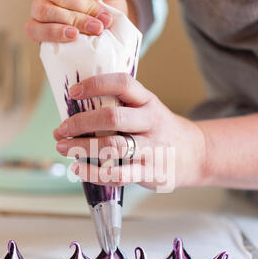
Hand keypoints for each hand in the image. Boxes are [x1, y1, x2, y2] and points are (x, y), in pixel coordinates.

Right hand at [25, 0, 126, 42]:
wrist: (105, 29)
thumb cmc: (103, 5)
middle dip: (85, 8)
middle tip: (104, 18)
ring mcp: (38, 7)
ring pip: (47, 11)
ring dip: (75, 21)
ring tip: (95, 29)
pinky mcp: (35, 28)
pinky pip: (36, 30)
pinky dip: (55, 33)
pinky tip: (72, 35)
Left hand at [53, 74, 206, 191]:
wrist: (196, 155)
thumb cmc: (161, 131)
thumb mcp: (148, 110)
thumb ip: (122, 108)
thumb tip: (77, 112)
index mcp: (148, 102)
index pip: (123, 84)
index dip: (96, 85)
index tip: (73, 92)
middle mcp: (151, 122)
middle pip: (112, 117)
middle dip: (80, 122)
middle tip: (61, 129)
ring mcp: (152, 148)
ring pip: (113, 146)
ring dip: (82, 147)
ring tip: (63, 148)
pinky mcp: (149, 172)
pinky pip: (118, 174)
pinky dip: (94, 173)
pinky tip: (79, 169)